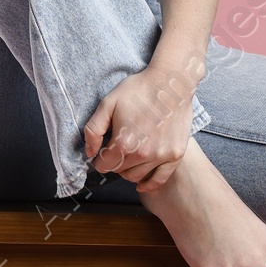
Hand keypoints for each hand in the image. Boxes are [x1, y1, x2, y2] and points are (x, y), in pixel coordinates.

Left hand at [83, 62, 199, 188]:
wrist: (172, 81)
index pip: (104, 165)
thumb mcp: (108, 103)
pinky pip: (160, 179)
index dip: (99, 159)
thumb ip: (93, 130)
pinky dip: (149, 184)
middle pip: (119, 171)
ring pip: (136, 176)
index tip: (102, 152)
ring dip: (128, 170)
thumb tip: (90, 152)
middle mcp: (143, 154)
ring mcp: (161, 155)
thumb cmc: (139, 89)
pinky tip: (142, 184)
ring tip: (128, 158)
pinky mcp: (175, 154)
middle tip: (116, 150)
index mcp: (124, 142)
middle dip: (114, 162)